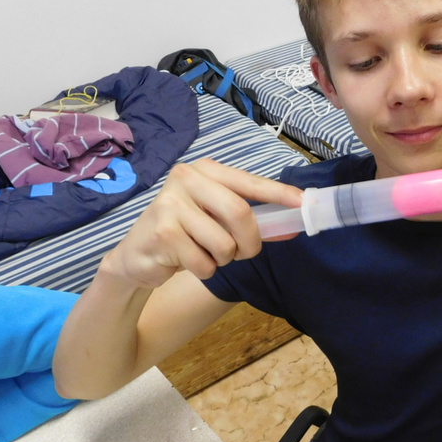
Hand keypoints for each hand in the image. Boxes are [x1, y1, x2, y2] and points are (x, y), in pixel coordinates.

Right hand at [103, 159, 303, 288]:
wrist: (138, 256)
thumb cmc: (185, 233)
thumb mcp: (216, 220)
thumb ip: (252, 221)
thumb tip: (292, 226)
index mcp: (206, 170)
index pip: (249, 181)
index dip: (279, 193)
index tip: (303, 203)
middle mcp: (186, 179)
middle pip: (240, 213)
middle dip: (250, 242)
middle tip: (245, 253)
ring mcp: (171, 204)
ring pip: (224, 244)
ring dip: (223, 259)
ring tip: (204, 252)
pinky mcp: (162, 233)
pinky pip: (205, 263)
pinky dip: (204, 270)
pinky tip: (185, 260)